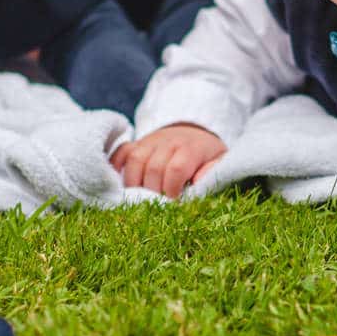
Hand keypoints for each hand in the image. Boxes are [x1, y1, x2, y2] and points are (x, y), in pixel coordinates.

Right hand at [111, 123, 226, 198]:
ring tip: (140, 198)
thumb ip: (213, 171)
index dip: (172, 189)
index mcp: (191, 148)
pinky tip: (120, 183)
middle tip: (158, 205)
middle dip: (154, 191)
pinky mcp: (137, 143)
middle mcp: (168, 141)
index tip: (174, 203)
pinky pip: (121, 151)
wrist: (194, 130)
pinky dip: (116, 166)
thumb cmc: (206, 154)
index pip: (176, 169)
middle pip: (154, 167)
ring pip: (135, 160)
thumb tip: (199, 182)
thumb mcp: (220, 159)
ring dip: (134, 183)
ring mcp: (150, 141)